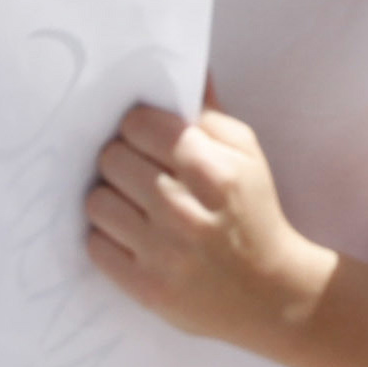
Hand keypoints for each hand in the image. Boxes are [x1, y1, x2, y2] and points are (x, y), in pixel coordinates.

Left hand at [88, 99, 329, 362]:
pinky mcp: (146, 288)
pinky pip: (95, 245)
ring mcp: (162, 253)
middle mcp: (183, 210)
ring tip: (134, 205)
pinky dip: (108, 238)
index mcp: (212, 171)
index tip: (146, 138)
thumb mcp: (248, 157)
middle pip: (111, 159)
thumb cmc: (255, 215)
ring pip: (97, 201)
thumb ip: (210, 115)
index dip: (138, 128)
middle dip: (122, 160)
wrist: (272, 294)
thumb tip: (184, 72)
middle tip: (139, 172)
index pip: (137, 125)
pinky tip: (132, 236)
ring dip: (111, 199)